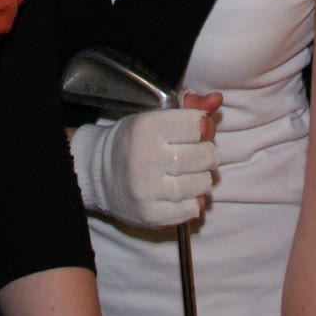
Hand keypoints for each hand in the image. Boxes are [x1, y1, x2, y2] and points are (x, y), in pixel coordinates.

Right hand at [70, 93, 222, 227]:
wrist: (99, 176)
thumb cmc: (133, 142)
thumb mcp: (155, 117)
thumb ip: (189, 107)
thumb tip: (216, 99)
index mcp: (146, 128)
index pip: (197, 125)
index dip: (202, 127)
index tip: (195, 131)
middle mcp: (146, 159)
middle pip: (205, 156)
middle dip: (206, 154)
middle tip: (193, 154)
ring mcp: (148, 191)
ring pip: (202, 184)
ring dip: (201, 179)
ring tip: (186, 174)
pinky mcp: (151, 215)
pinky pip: (192, 210)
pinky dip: (192, 201)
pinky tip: (180, 193)